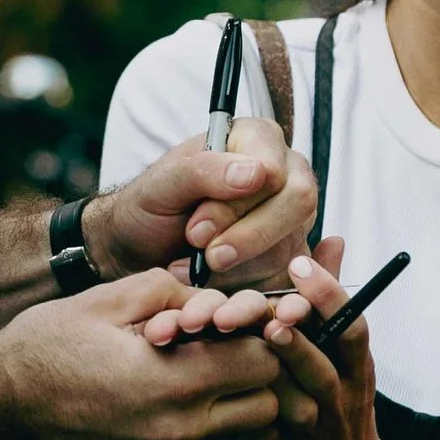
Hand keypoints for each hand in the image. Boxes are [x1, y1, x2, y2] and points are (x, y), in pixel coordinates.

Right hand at [0, 268, 281, 439]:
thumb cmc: (46, 346)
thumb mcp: (108, 299)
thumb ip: (171, 291)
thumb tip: (211, 299)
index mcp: (172, 381)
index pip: (263, 362)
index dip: (260, 334)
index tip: (239, 318)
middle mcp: (176, 427)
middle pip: (264, 405)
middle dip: (259, 371)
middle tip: (229, 342)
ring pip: (233, 426)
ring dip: (229, 395)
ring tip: (194, 363)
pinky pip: (193, 438)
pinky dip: (192, 413)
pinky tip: (156, 387)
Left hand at [85, 116, 315, 288]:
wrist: (141, 251)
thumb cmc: (150, 208)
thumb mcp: (161, 185)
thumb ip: (203, 171)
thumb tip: (256, 173)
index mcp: (257, 140)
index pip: (275, 170)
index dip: (239, 205)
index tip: (197, 229)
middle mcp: (286, 176)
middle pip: (298, 204)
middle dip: (248, 238)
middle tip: (206, 258)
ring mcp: (293, 221)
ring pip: (293, 246)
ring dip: (242, 270)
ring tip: (197, 273)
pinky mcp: (290, 261)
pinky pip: (295, 282)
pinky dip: (260, 296)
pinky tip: (226, 299)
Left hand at [236, 244, 391, 439]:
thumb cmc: (334, 403)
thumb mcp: (341, 355)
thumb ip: (327, 301)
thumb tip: (333, 240)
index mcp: (354, 365)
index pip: (351, 326)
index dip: (328, 296)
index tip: (300, 265)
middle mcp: (338, 394)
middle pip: (321, 360)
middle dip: (295, 335)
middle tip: (270, 311)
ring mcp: (310, 425)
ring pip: (295, 396)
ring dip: (274, 370)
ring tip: (255, 341)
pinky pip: (260, 425)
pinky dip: (240, 403)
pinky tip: (214, 383)